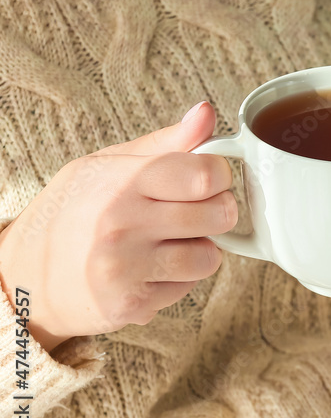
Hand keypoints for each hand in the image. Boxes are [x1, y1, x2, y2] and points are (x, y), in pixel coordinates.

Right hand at [0, 102, 236, 351]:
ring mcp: (126, 267)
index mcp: (123, 181)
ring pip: (209, 256)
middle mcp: (123, 223)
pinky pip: (189, 287)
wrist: (23, 273)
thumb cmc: (72, 212)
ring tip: (172, 242)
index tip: (211, 179)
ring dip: (201, 249)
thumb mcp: (108, 164)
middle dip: (219, 212)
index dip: (220, 175)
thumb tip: (206, 114)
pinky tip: (152, 268)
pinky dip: (179, 278)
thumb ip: (166, 143)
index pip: (205, 175)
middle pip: (219, 214)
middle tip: (199, 211)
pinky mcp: (131, 304)